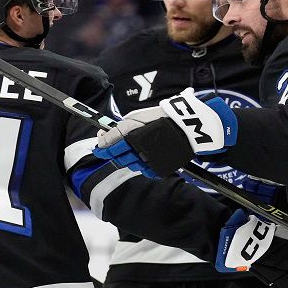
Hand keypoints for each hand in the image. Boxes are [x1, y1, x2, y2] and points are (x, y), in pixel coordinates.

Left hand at [94, 88, 237, 177]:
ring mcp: (146, 159)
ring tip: (135, 150)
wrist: (188, 126)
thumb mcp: (137, 116)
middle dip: (113, 154)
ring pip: (130, 165)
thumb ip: (120, 127)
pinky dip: (144, 166)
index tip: (99, 146)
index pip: (107, 144)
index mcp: (129, 132)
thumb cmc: (162, 117)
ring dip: (129, 159)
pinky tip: (147, 157)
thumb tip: (105, 136)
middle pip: (116, 157)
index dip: (101, 147)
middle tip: (114, 149)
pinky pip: (145, 171)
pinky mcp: (157, 168)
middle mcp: (135, 148)